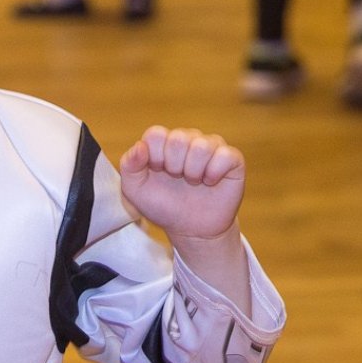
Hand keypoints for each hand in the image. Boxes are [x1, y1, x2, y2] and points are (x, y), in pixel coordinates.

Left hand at [118, 126, 243, 241]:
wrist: (191, 229)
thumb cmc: (163, 206)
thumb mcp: (135, 190)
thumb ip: (129, 166)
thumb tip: (140, 146)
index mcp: (163, 142)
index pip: (156, 134)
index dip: (155, 157)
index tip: (158, 172)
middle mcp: (188, 139)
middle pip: (178, 138)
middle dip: (174, 166)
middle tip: (177, 179)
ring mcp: (211, 146)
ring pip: (201, 146)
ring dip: (193, 171)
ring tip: (193, 182)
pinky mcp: (232, 159)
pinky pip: (225, 155)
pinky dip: (214, 174)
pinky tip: (210, 182)